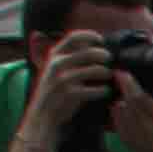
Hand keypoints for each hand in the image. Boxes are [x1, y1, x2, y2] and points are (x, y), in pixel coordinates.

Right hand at [25, 31, 118, 146]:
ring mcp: (62, 80)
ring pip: (93, 70)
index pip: (73, 37)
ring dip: (105, 72)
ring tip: (109, 75)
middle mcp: (57, 65)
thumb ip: (71, 58)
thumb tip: (93, 46)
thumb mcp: (58, 69)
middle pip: (88, 52)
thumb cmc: (55, 91)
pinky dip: (102, 90)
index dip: (90, 35)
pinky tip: (105, 91)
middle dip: (103, 55)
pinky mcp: (69, 95)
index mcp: (54, 55)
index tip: (101, 40)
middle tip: (110, 59)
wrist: (42, 116)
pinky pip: (93, 89)